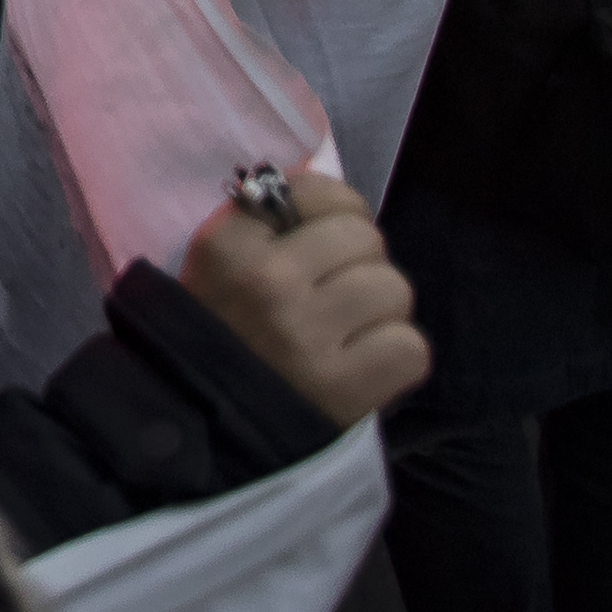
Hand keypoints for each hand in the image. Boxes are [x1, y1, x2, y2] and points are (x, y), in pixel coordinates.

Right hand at [181, 173, 428, 427]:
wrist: (202, 420)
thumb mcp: (219, 262)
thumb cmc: (221, 330)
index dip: (331, 212)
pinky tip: (364, 360)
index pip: (320, 192)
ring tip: (349, 328)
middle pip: (365, 238)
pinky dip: (395, 353)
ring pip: (394, 289)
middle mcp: (270, 283)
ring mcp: (309, 338)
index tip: (317, 238)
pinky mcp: (345, 390)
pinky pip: (410, 347)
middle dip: (359, 260)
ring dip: (380, 309)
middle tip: (335, 288)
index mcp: (229, 245)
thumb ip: (271, 222)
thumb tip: (337, 198)